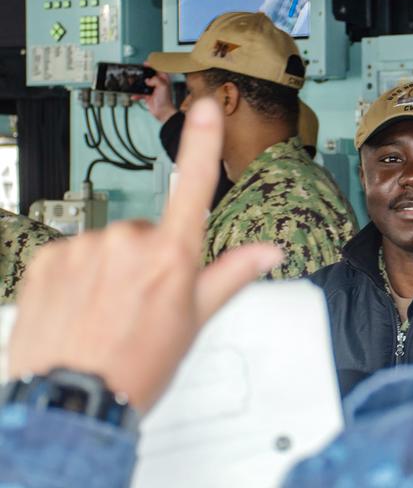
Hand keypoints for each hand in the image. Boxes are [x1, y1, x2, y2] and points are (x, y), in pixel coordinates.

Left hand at [8, 98, 282, 411]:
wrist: (73, 399)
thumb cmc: (137, 366)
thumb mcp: (195, 322)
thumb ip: (231, 275)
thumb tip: (268, 252)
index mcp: (172, 257)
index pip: (193, 186)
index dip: (202, 142)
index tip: (205, 108)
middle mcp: (128, 243)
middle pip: (148, 232)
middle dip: (150, 259)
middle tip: (144, 303)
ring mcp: (86, 249)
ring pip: (110, 245)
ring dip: (113, 269)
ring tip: (109, 312)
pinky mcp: (50, 258)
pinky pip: (76, 254)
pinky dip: (80, 275)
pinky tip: (83, 307)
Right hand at [133, 66, 177, 123]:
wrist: (163, 112)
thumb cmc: (166, 101)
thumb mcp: (162, 86)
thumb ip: (155, 80)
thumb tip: (148, 80)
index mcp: (164, 80)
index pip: (158, 69)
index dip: (153, 65)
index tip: (146, 63)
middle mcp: (158, 84)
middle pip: (149, 76)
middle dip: (143, 74)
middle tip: (138, 71)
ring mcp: (153, 90)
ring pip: (143, 84)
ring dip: (138, 84)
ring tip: (132, 82)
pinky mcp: (148, 96)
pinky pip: (140, 93)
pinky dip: (136, 94)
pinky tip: (134, 95)